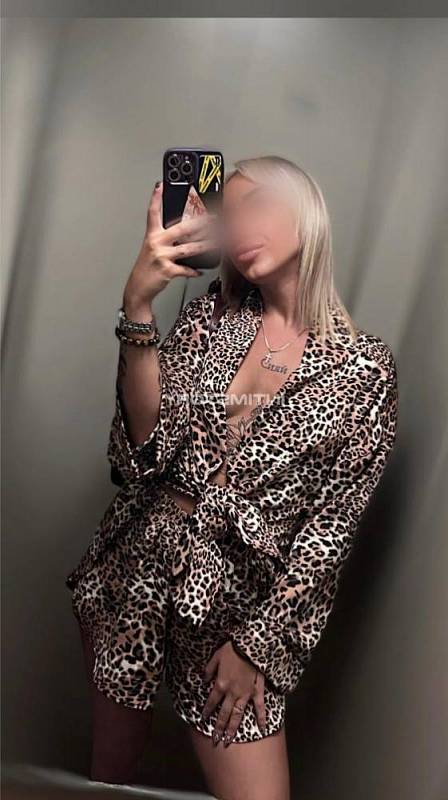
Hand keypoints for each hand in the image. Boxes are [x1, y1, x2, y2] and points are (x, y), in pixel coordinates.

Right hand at [123, 180, 218, 307]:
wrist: (138, 288)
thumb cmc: (147, 269)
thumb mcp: (152, 250)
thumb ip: (166, 240)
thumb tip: (185, 235)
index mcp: (152, 236)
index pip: (153, 213)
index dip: (155, 199)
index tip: (160, 186)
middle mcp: (156, 244)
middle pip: (181, 229)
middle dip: (200, 223)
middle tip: (213, 218)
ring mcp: (162, 257)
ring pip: (189, 248)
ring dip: (205, 245)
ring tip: (217, 242)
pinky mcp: (167, 271)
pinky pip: (186, 269)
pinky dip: (194, 271)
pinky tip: (200, 271)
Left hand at [202, 640, 266, 746]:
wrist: (250, 646)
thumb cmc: (232, 649)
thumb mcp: (216, 657)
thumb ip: (209, 670)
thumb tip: (203, 681)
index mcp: (221, 684)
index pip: (212, 702)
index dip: (207, 711)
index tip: (203, 720)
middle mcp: (232, 693)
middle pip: (223, 714)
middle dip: (218, 728)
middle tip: (215, 741)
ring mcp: (245, 694)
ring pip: (238, 715)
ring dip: (232, 728)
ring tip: (229, 740)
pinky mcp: (257, 692)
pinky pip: (260, 707)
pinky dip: (261, 718)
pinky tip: (262, 729)